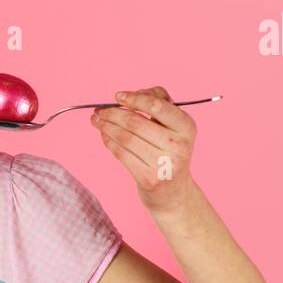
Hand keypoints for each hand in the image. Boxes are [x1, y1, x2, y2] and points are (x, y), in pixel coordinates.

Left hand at [90, 85, 197, 214]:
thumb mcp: (173, 123)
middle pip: (135, 123)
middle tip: (99, 110)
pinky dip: (108, 142)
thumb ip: (159, 100)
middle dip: (112, 114)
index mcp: (186, 126)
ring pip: (125, 138)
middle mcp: (178, 145)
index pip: (157, 106)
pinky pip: (121, 154)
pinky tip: (104, 135)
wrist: (172, 189)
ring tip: (96, 120)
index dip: (134, 99)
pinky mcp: (148, 178)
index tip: (117, 96)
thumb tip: (134, 93)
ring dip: (106, 126)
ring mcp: (163, 164)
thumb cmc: (169, 148)